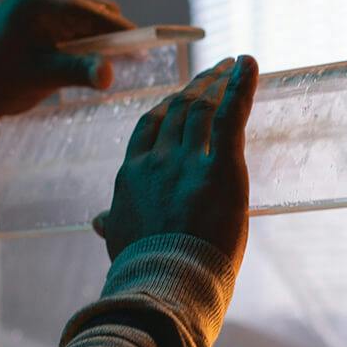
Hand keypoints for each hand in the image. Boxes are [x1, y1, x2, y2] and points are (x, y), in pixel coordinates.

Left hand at [0, 0, 133, 122]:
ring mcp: (35, 5)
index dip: (123, 29)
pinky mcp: (33, 18)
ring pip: (82, 19)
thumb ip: (79, 72)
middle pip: (92, 11)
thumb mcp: (42, 77)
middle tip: (134, 62)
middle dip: (113, 35)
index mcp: (39, 1)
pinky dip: (83, 42)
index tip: (147, 46)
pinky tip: (91, 62)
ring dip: (98, 40)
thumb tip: (111, 74)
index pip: (92, 12)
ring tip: (114, 65)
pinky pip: (69, 25)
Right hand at [94, 56, 258, 265]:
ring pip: (202, 109)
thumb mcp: (120, 240)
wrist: (166, 282)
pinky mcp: (221, 167)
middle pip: (179, 111)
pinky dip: (241, 87)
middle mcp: (157, 160)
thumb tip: (97, 220)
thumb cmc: (144, 268)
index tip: (180, 96)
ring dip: (217, 84)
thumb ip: (112, 223)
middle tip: (215, 71)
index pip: (150, 127)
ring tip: (231, 68)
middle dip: (197, 87)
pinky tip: (248, 63)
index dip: (168, 107)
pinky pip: (230, 117)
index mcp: (132, 174)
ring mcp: (187, 161)